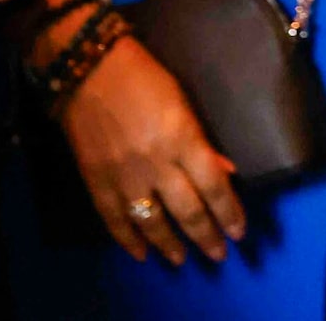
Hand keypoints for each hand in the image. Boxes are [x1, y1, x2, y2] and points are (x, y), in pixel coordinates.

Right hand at [61, 36, 245, 264]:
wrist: (86, 67)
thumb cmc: (142, 76)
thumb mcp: (182, 100)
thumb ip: (202, 140)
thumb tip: (225, 172)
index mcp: (182, 138)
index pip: (214, 186)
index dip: (229, 213)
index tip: (239, 232)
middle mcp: (157, 163)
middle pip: (188, 210)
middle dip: (206, 236)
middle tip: (217, 254)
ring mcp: (124, 175)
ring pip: (152, 222)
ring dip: (170, 245)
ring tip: (181, 259)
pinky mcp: (96, 180)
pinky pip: (114, 219)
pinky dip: (127, 240)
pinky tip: (140, 253)